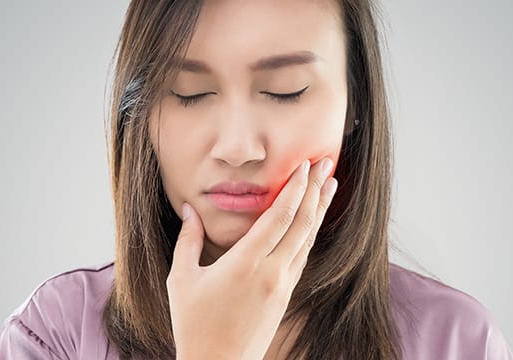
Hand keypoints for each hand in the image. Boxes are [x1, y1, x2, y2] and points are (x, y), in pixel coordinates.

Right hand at [167, 158, 337, 359]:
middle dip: (316, 189)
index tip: (304, 165)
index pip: (280, 216)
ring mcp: (282, 285)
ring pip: (307, 239)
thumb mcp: (182, 279)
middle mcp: (271, 271)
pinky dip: (310, 234)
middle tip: (326, 163)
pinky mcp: (286, 296)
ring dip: (319, 209)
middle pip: (302, 223)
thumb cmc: (194, 325)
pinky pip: (302, 257)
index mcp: (245, 263)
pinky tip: (313, 222)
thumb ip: (188, 240)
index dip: (295, 188)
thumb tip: (188, 209)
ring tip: (330, 185)